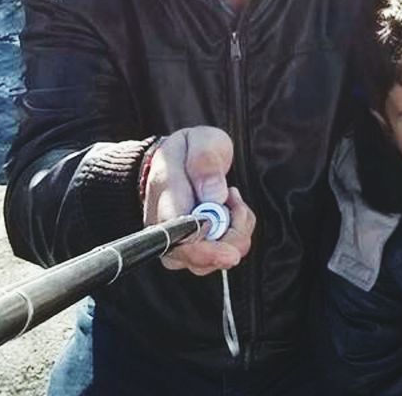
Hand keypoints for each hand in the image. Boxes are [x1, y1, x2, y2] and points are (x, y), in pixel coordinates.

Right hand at [141, 126, 256, 274]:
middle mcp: (166, 230)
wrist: (180, 159)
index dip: (205, 252)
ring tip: (230, 195)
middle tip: (233, 196)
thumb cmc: (189, 150)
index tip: (231, 254)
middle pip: (200, 259)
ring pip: (215, 259)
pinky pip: (224, 251)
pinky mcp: (195, 246)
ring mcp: (180, 242)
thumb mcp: (200, 142)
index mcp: (163, 200)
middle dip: (233, 236)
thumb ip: (205, 164)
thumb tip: (213, 197)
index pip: (177, 240)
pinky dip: (238, 230)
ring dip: (237, 230)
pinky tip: (231, 206)